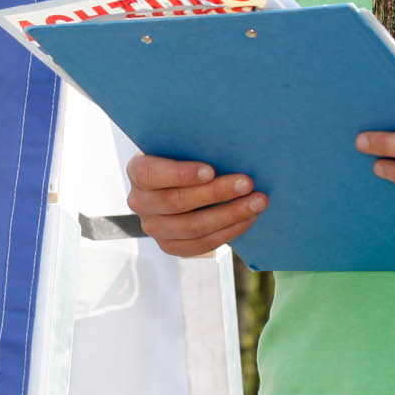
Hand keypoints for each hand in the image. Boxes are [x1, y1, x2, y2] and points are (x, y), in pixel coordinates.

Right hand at [125, 153, 265, 255]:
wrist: (180, 186)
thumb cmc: (184, 160)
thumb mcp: (181, 149)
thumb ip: (194, 148)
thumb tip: (229, 148)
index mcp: (138, 172)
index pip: (151, 174)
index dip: (181, 174)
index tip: (211, 170)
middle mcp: (140, 202)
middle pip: (177, 202)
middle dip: (216, 193)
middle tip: (247, 183)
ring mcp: (154, 228)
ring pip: (192, 226)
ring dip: (229, 214)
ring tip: (257, 202)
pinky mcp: (170, 246)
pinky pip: (201, 244)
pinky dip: (228, 231)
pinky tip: (248, 218)